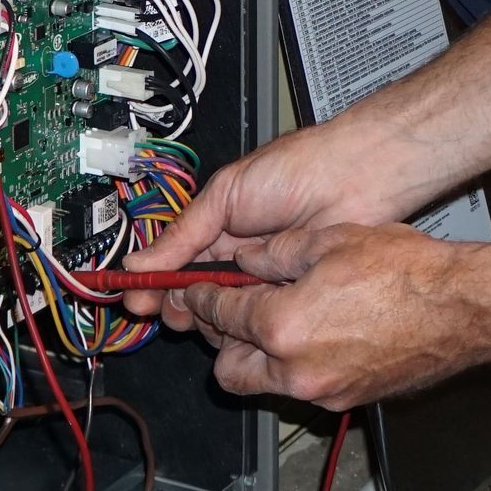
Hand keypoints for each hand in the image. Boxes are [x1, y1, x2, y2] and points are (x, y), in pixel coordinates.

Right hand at [122, 118, 417, 322]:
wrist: (354, 178)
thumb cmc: (295, 170)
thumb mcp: (226, 194)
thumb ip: (184, 232)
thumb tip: (137, 262)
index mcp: (217, 227)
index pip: (176, 265)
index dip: (156, 284)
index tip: (137, 301)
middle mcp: (238, 256)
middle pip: (196, 295)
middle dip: (179, 306)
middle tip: (174, 312)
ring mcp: (264, 279)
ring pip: (225, 312)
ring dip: (210, 316)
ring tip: (205, 311)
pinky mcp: (291, 295)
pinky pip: (260, 317)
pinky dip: (246, 321)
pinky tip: (240, 318)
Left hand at [171, 223, 490, 407]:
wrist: (459, 310)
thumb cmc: (407, 272)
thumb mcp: (332, 240)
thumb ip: (277, 252)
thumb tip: (247, 258)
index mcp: (283, 325)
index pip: (223, 313)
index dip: (203, 296)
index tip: (197, 288)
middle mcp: (295, 369)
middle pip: (227, 368)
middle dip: (221, 338)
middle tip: (229, 309)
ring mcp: (321, 392)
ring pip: (261, 385)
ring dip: (253, 358)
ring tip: (269, 322)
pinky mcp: (345, 400)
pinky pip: (298, 389)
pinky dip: (290, 367)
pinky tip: (309, 335)